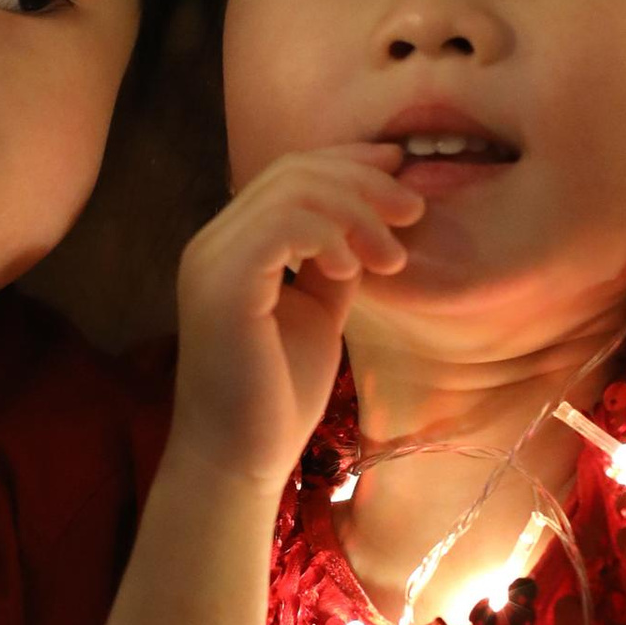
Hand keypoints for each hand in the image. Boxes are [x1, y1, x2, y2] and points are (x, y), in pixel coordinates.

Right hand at [171, 146, 419, 492]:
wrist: (242, 461)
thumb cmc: (278, 397)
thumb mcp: (318, 312)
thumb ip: (332, 263)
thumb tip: (367, 221)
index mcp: (232, 245)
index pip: (289, 172)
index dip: (350, 163)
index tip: (403, 173)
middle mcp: (212, 243)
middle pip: (293, 170)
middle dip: (364, 182)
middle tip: (414, 214)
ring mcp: (211, 261)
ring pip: (291, 190)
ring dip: (357, 212)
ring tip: (392, 258)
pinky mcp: (221, 287)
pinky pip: (282, 227)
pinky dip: (328, 236)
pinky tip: (355, 269)